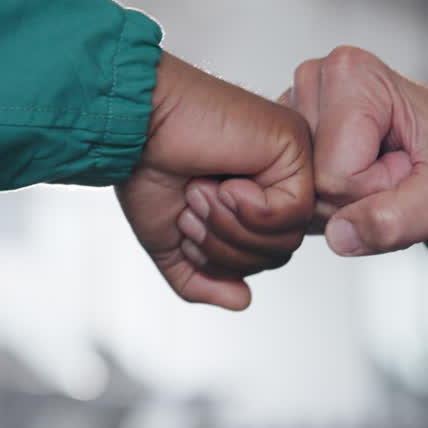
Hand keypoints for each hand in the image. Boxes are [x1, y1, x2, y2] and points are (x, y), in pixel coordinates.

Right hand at [118, 53, 313, 310]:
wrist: (133, 126)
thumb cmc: (146, 168)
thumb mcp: (170, 242)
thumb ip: (201, 279)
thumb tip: (243, 301)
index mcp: (254, 198)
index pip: (264, 257)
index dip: (220, 258)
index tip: (187, 222)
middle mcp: (276, 178)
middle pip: (278, 253)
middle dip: (224, 245)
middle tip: (193, 205)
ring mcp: (289, 161)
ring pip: (286, 237)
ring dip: (230, 226)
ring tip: (202, 190)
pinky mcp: (293, 146)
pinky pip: (291, 211)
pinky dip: (249, 208)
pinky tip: (225, 181)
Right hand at [287, 46, 427, 254]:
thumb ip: (398, 219)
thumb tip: (338, 235)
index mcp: (352, 74)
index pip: (335, 176)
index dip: (373, 189)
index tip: (404, 167)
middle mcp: (315, 77)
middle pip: (311, 181)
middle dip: (354, 196)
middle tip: (392, 171)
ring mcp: (297, 103)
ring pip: (301, 187)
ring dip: (342, 197)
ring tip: (377, 169)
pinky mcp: (291, 130)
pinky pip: (297, 187)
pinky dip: (329, 195)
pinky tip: (356, 173)